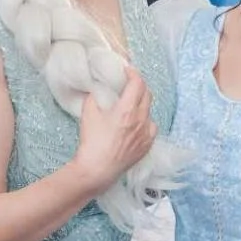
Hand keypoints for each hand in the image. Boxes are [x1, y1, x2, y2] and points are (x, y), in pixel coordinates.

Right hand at [70, 68, 155, 192]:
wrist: (98, 170)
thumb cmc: (92, 142)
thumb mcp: (88, 114)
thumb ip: (93, 98)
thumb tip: (96, 92)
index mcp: (127, 109)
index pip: (137, 83)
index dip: (133, 73)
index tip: (127, 70)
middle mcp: (141, 119)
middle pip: (147, 94)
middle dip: (139, 85)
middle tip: (129, 84)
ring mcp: (146, 133)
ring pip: (149, 111)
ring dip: (142, 103)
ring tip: (132, 105)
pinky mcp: (147, 145)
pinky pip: (151, 127)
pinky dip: (145, 120)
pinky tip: (137, 123)